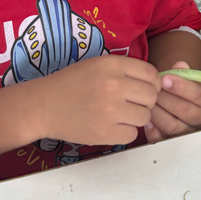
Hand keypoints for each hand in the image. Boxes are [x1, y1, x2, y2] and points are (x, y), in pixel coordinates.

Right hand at [41, 55, 161, 145]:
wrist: (44, 105)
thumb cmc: (72, 83)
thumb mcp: (98, 64)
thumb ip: (125, 70)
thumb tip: (155, 82)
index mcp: (113, 65)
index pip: (152, 74)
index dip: (152, 84)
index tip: (144, 89)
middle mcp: (114, 85)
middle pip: (151, 96)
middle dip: (145, 102)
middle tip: (131, 104)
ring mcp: (111, 110)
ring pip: (145, 117)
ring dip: (136, 118)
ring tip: (120, 115)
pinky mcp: (106, 132)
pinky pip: (133, 135)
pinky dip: (125, 132)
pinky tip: (112, 126)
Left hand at [144, 60, 200, 142]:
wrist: (181, 110)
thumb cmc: (182, 93)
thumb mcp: (187, 81)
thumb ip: (182, 72)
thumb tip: (179, 64)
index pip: (198, 94)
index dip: (181, 86)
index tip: (165, 78)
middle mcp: (200, 120)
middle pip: (183, 110)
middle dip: (164, 97)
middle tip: (151, 88)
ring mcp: (186, 134)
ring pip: (170, 125)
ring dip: (156, 111)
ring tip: (146, 100)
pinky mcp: (172, 144)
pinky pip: (160, 138)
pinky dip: (151, 127)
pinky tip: (146, 116)